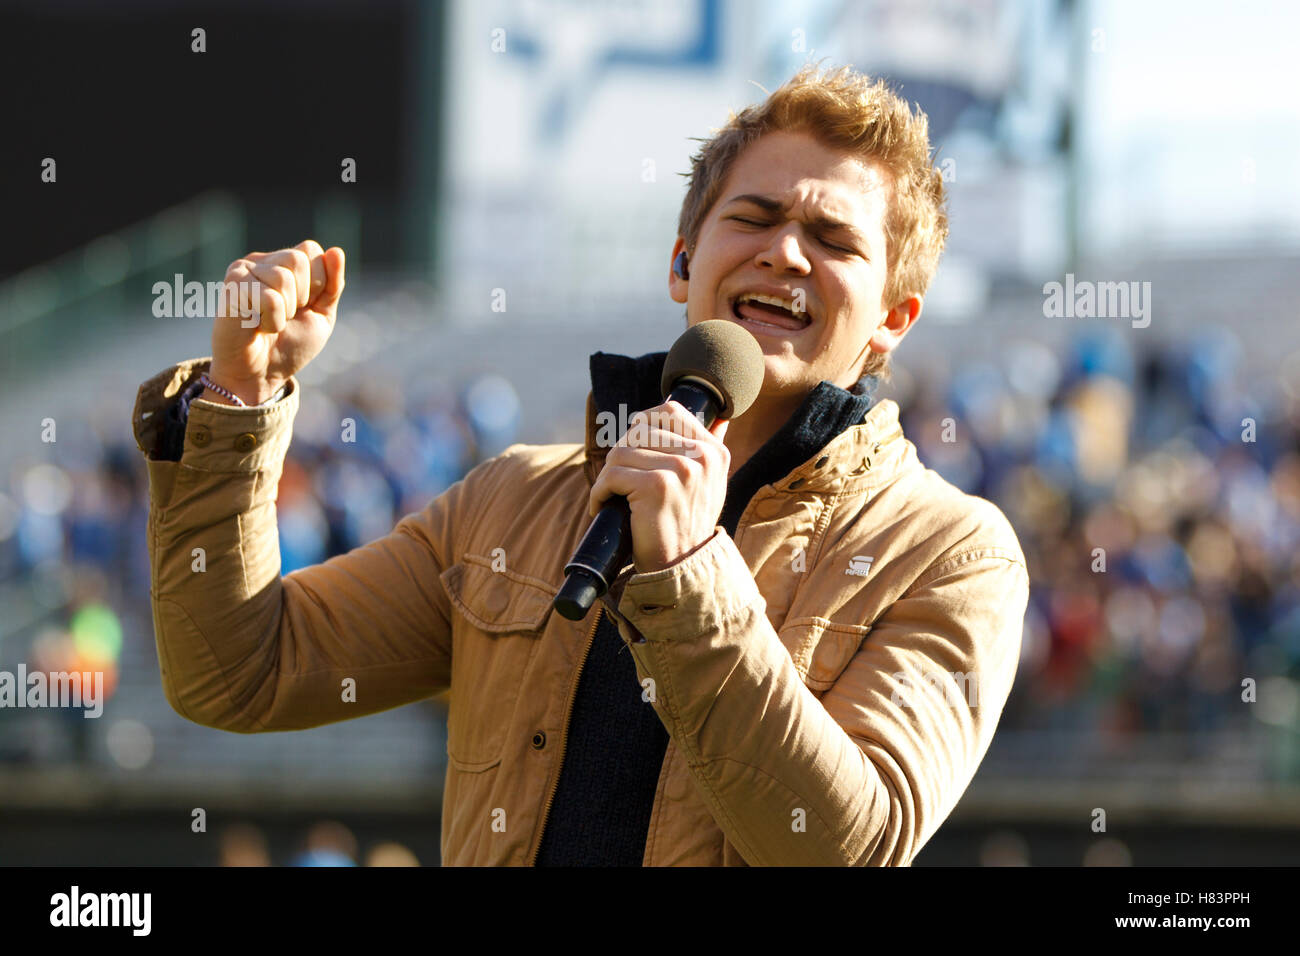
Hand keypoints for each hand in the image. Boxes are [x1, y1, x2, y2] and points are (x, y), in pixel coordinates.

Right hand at [207, 239, 345, 404]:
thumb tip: (337, 250)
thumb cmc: (289, 345)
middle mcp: (261, 261)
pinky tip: (257, 327)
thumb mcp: (322, 315)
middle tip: (285, 315)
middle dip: (302, 296)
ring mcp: (242, 271)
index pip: (311, 250)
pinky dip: (272, 321)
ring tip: (269, 323)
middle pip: (297, 259)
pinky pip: (269, 298)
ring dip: (285, 312)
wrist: (262, 375)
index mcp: (283, 263)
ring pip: (283, 278)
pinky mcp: (231, 287)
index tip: (304, 306)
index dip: (318, 283)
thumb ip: (333, 285)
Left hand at [587, 400, 730, 573]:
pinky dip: (600, 492)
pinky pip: (612, 474)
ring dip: (608, 475)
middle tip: (618, 480)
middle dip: (622, 454)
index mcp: (714, 451)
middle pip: (640, 430)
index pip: (670, 410)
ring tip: (610, 494)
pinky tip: (603, 505)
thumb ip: (711, 451)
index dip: (642, 423)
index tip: (631, 446)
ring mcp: (681, 469)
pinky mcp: (657, 485)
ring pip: (622, 451)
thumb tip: (720, 418)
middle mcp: (702, 456)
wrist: (683, 567)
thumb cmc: (688, 525)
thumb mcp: (712, 484)